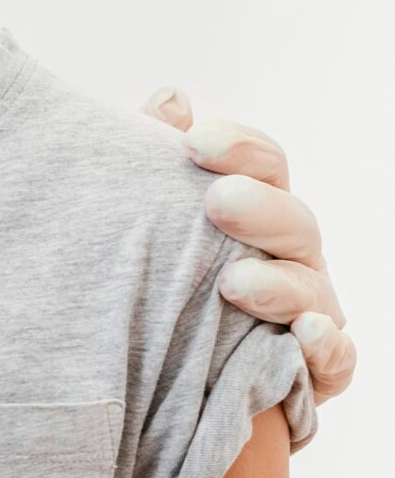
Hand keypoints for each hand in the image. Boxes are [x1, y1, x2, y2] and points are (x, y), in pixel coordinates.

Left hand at [145, 88, 355, 400]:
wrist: (151, 378)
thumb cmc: (151, 278)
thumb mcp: (143, 218)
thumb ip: (155, 159)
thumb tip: (170, 99)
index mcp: (257, 211)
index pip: (266, 166)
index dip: (241, 149)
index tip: (194, 141)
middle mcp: (289, 258)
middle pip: (295, 223)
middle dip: (262, 210)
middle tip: (218, 203)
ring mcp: (308, 315)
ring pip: (313, 292)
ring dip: (280, 285)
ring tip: (234, 282)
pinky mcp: (310, 376)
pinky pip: (334, 362)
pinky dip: (324, 348)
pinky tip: (303, 334)